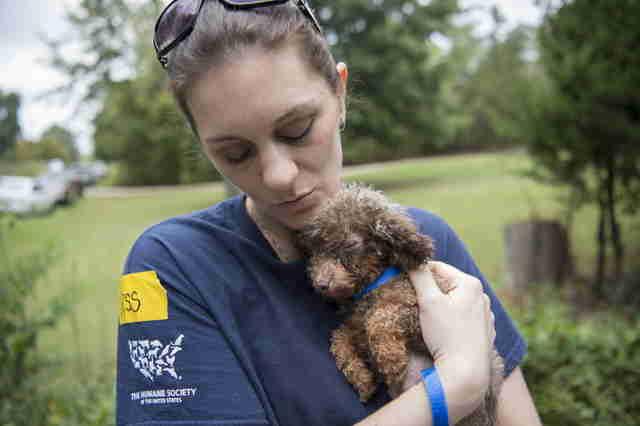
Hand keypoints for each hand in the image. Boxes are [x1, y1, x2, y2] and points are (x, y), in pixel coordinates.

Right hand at [408, 261, 495, 421]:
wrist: (466, 372)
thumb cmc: (447, 335)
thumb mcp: (429, 302)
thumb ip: (420, 276)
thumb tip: (412, 260)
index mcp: (470, 284)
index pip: (438, 267)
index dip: (419, 273)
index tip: (405, 282)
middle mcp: (482, 296)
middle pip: (447, 284)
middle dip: (430, 291)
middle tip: (415, 303)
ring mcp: (484, 315)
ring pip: (455, 301)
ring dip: (440, 306)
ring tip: (428, 319)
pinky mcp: (483, 332)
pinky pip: (463, 318)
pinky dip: (451, 319)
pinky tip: (443, 331)